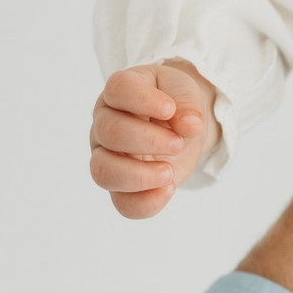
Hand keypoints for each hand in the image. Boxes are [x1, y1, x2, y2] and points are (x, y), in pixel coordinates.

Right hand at [90, 59, 217, 219]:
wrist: (180, 127)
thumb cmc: (175, 103)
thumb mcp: (186, 92)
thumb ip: (188, 103)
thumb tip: (190, 126)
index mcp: (120, 92)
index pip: (117, 88)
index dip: (143, 99)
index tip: (170, 109)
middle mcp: (105, 124)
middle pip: (109, 132)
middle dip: (149, 140)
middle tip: (178, 143)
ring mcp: (107, 157)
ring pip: (103, 172)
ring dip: (140, 176)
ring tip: (169, 172)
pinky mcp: (121, 186)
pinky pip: (122, 204)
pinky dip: (146, 202)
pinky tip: (168, 189)